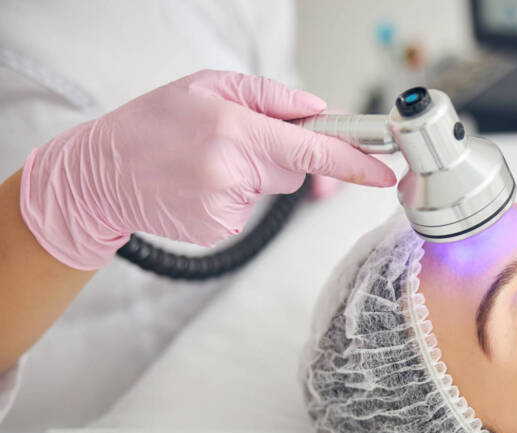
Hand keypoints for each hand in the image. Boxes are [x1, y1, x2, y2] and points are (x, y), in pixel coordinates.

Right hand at [19, 69, 396, 269]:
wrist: (100, 174)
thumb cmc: (154, 123)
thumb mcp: (207, 86)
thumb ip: (270, 96)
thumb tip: (319, 110)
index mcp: (234, 129)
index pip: (312, 149)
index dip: (354, 162)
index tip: (385, 172)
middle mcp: (232, 171)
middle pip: (295, 170)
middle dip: (279, 155)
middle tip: (233, 141)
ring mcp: (226, 206)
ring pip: (271, 190)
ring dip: (252, 175)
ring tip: (206, 162)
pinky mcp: (220, 230)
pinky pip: (250, 210)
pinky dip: (234, 197)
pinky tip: (200, 185)